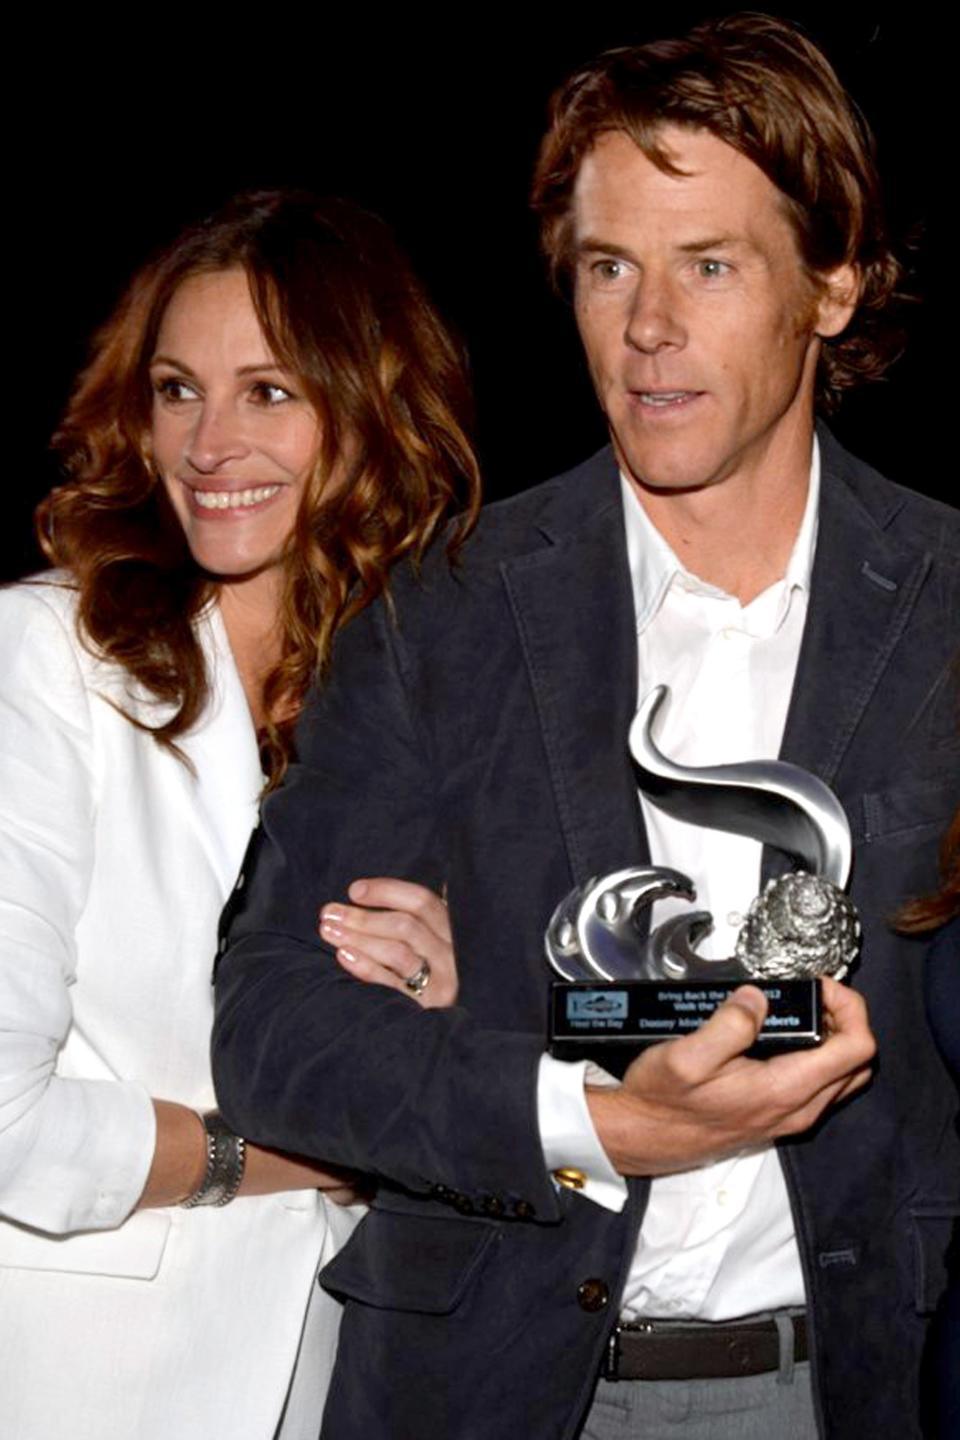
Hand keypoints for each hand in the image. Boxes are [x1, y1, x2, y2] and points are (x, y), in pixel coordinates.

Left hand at [318, 878, 456, 1007]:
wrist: (445, 1034)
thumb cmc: (428, 975)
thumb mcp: (430, 944)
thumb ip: (411, 921)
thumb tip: (361, 893)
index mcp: (453, 930)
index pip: (422, 901)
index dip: (386, 891)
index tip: (353, 890)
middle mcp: (451, 954)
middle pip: (406, 925)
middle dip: (362, 916)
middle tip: (328, 912)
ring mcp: (443, 981)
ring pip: (397, 951)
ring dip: (358, 937)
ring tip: (328, 931)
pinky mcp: (429, 1006)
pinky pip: (392, 983)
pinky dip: (366, 966)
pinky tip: (343, 955)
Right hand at [588, 978, 875, 1176]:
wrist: (643, 1136)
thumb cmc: (662, 1101)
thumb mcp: (687, 1056)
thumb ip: (729, 1024)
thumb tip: (759, 998)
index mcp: (784, 1090)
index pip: (857, 1048)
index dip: (848, 1006)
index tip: (817, 985)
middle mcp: (797, 1109)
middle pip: (858, 1061)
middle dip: (845, 1018)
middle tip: (811, 994)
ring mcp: (791, 1116)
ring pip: (843, 1076)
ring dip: (833, 1037)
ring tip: (798, 1008)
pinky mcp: (779, 1116)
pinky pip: (821, 1085)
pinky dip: (817, 1054)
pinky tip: (782, 1034)